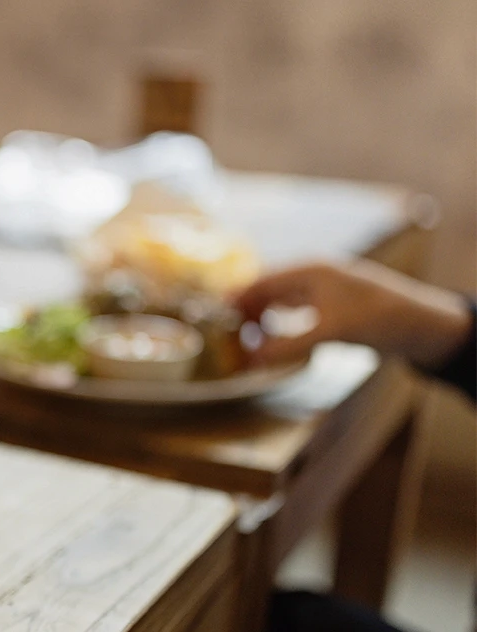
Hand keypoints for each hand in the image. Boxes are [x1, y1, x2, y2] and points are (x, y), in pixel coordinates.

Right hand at [234, 261, 471, 368]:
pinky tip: (271, 343)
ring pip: (278, 304)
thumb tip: (251, 360)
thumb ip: (288, 345)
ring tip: (245, 345)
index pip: (260, 281)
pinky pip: (292, 315)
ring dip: (261, 322)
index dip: (236, 299)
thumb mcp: (330, 332)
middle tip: (227, 338)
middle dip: (245, 314)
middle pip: (266, 291)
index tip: (214, 317)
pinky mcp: (329, 308)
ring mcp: (320, 292)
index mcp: (309, 271)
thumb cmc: (377, 318)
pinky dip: (278, 328)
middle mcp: (312, 277)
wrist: (417, 324)